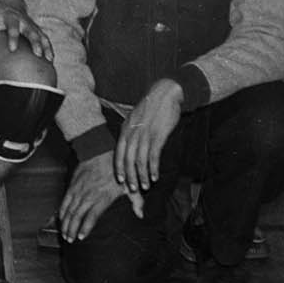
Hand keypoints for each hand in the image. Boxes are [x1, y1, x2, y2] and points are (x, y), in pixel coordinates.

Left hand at [0, 2, 52, 57]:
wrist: (10, 4)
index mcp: (11, 18)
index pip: (12, 28)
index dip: (13, 38)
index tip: (13, 49)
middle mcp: (24, 21)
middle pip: (31, 32)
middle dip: (35, 43)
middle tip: (38, 54)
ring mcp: (32, 26)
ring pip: (41, 36)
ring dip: (46, 46)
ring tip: (49, 59)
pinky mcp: (37, 30)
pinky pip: (45, 38)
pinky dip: (49, 48)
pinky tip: (51, 59)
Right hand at [59, 152, 138, 239]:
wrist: (99, 152)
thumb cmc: (116, 170)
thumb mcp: (129, 185)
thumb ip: (136, 201)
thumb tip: (141, 215)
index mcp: (102, 197)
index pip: (91, 216)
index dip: (85, 228)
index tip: (81, 237)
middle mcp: (88, 195)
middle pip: (77, 215)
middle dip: (72, 229)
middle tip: (70, 240)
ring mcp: (79, 190)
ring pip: (69, 209)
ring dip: (65, 222)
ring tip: (64, 233)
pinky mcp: (72, 185)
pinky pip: (65, 200)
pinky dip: (61, 210)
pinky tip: (60, 218)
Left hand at [113, 79, 183, 194]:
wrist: (165, 93)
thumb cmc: (152, 107)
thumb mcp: (136, 118)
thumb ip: (133, 132)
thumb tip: (131, 147)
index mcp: (125, 129)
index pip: (118, 152)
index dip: (119, 167)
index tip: (121, 180)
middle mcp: (132, 132)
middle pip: (127, 159)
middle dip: (130, 176)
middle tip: (134, 189)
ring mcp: (145, 134)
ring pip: (140, 160)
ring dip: (142, 175)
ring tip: (146, 185)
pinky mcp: (158, 135)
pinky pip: (153, 155)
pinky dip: (154, 168)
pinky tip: (155, 176)